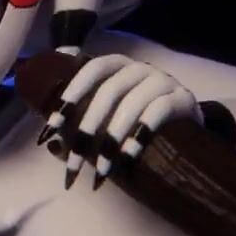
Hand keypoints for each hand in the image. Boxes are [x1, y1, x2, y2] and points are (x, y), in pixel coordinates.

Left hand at [36, 54, 201, 189]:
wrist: (185, 123)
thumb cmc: (136, 118)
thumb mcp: (109, 113)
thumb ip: (81, 118)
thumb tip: (50, 142)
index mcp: (117, 65)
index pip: (91, 70)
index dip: (71, 94)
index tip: (53, 125)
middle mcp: (140, 68)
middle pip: (109, 92)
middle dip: (87, 130)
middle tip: (74, 164)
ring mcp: (164, 80)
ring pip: (133, 104)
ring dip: (113, 139)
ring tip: (102, 170)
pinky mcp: (183, 99)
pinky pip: (159, 112)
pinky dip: (141, 134)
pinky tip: (129, 156)